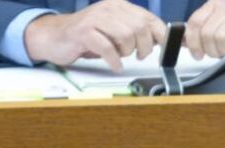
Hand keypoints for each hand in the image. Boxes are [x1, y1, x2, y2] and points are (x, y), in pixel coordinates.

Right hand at [24, 0, 167, 71]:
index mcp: (120, 5)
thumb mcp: (116, 31)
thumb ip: (137, 32)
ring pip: (126, 36)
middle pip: (140, 28)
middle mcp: (109, 8)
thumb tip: (164, 41)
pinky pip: (107, 48)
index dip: (162, 36)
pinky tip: (115, 65)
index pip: (149, 19)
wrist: (56, 36)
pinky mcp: (84, 32)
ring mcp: (95, 18)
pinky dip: (114, 60)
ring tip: (120, 56)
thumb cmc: (89, 36)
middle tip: (138, 55)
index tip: (168, 48)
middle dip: (144, 47)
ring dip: (127, 52)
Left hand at [185, 0, 224, 58]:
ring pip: (219, 40)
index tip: (197, 53)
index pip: (195, 22)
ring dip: (223, 52)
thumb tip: (181, 41)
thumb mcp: (220, 25)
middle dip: (210, 49)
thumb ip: (201, 31)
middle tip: (219, 53)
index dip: (193, 41)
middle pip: (207, 34)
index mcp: (217, 2)